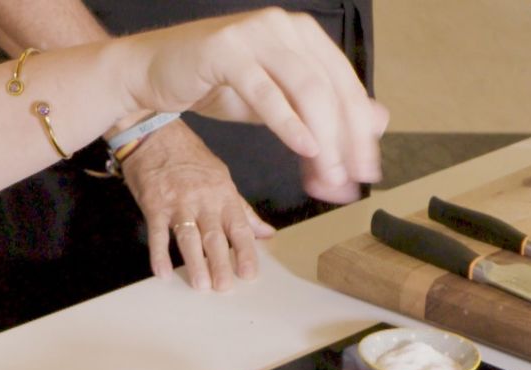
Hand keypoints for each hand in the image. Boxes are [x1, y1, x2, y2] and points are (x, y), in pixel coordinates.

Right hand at [116, 9, 387, 201]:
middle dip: (347, 140)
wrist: (152, 72)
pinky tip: (307, 148)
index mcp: (303, 34)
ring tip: (328, 175)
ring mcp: (256, 34)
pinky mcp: (227, 51)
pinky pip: (267, 92)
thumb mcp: (277, 100)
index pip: (345, 84)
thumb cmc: (215, 84)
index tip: (366, 171)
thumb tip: (377, 122)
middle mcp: (284, 27)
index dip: (360, 131)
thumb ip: (321, 110)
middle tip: (350, 181)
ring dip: (324, 138)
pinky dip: (290, 123)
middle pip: (332, 88)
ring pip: (307, 90)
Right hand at [121, 121, 275, 290]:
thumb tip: (266, 232)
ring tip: (200, 285)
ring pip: (189, 236)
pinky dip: (158, 254)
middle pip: (215, 236)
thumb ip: (243, 209)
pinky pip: (158, 232)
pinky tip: (162, 272)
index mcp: (224, 195)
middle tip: (225, 287)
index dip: (246, 252)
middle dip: (221, 263)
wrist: (154, 132)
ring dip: (195, 262)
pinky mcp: (153, 204)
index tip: (250, 274)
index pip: (239, 228)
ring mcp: (178, 202)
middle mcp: (203, 200)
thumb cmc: (189, 157)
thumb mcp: (222, 178)